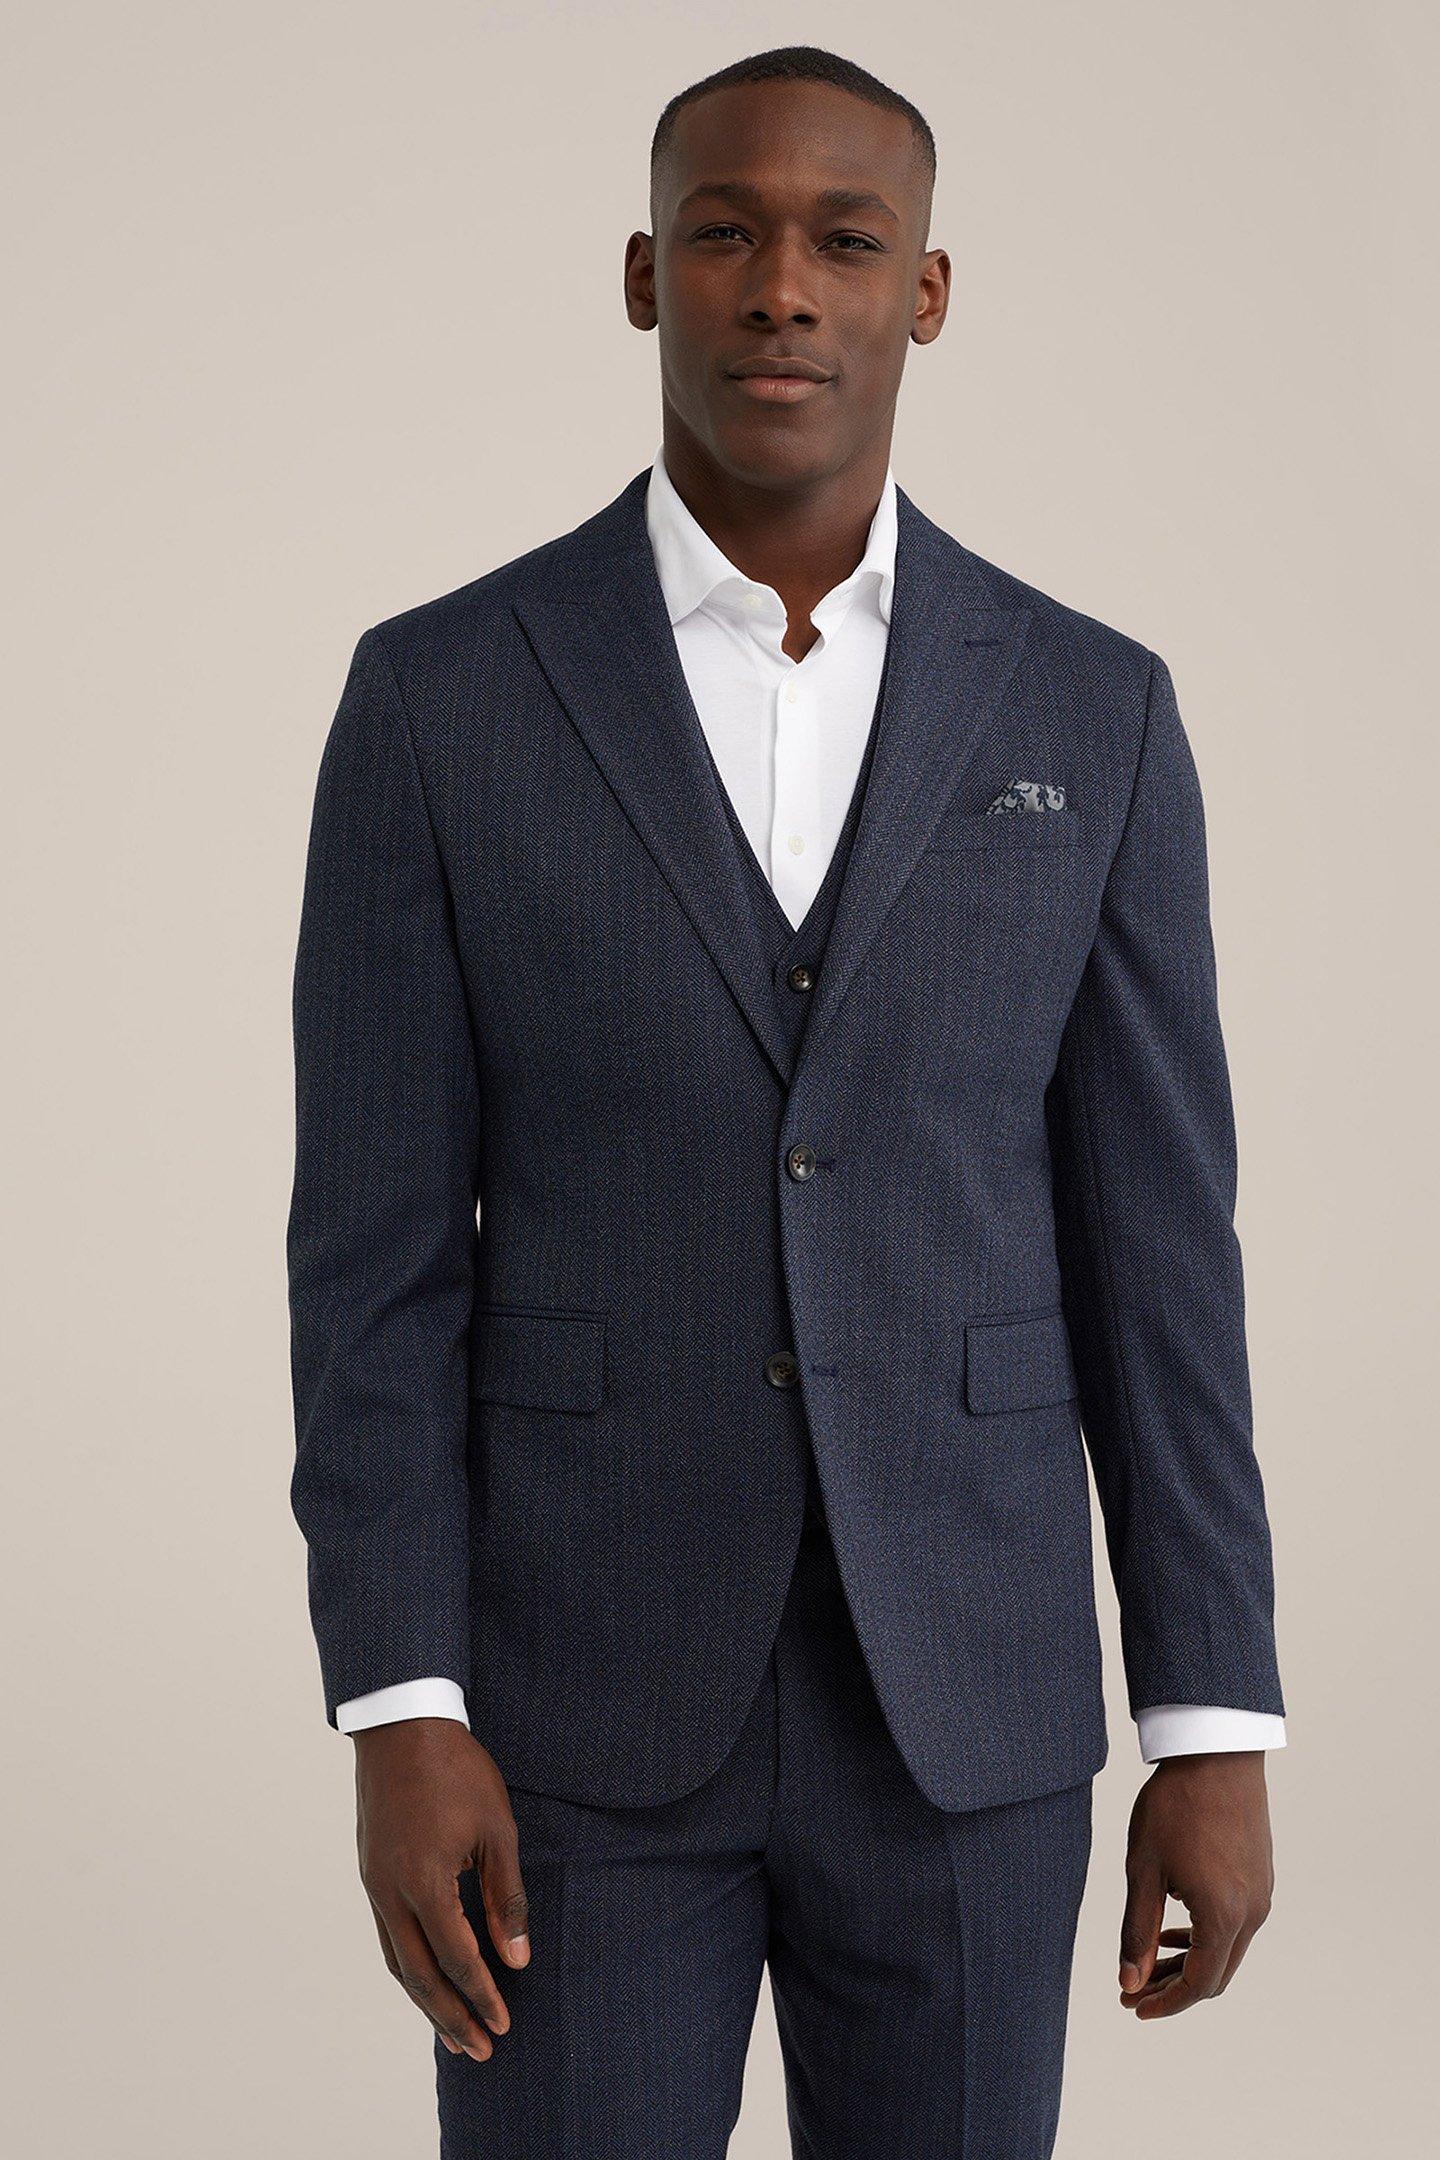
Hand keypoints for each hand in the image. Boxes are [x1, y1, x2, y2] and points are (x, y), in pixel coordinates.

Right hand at [353, 1717, 530, 2061]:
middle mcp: (390, 1893)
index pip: (457, 1959)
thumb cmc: (456, 1771)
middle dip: (450, 2017)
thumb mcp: (496, 1830)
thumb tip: (516, 1957)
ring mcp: (374, 1884)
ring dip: (425, 1999)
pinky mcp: (370, 1872)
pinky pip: (387, 1935)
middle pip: (419, 1976)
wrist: (402, 1725)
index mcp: (424, 1884)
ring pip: (396, 1961)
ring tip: (452, 2030)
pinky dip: (407, 1966)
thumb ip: (505, 1897)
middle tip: (479, 2050)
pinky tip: (426, 1976)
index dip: (482, 1996)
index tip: (504, 2024)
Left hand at [1119, 1751, 1273, 2019]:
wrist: (1216, 1752)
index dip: (1164, 2003)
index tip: (1133, 2007)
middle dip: (1175, 1988)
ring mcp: (1262, 1894)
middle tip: (1134, 1989)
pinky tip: (1176, 1920)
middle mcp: (1253, 1913)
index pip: (1199, 1985)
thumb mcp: (1144, 1869)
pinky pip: (1237, 1922)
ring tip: (1151, 1956)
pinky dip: (1207, 1935)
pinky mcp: (1262, 1876)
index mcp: (1224, 1917)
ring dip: (1191, 1961)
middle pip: (1217, 1974)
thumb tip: (1130, 1982)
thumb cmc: (1175, 1805)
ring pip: (1228, 1949)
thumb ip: (1138, 1931)